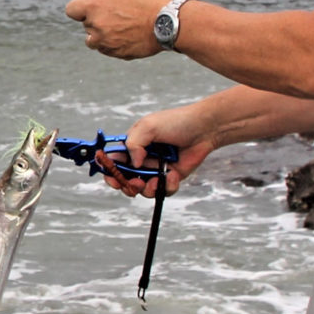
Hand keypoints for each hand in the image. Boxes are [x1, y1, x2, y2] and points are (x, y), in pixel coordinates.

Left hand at [64, 0, 171, 59]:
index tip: (88, 8)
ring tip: (124, 27)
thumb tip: (82, 2)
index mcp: (94, 7)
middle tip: (119, 14)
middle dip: (96, 20)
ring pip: (94, 41)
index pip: (71, 10)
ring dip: (102, 35)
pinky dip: (115, 44)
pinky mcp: (117, 54)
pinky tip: (130, 36)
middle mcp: (96, 26)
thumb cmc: (146, 2)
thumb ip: (99, 0)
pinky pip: (108, 50)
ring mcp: (106, 43)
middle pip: (86, 25)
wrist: (168, 21)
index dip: (79, 8)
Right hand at [95, 109, 217, 197]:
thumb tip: (133, 164)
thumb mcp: (148, 126)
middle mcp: (142, 159)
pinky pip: (163, 191)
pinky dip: (166, 186)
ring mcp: (155, 170)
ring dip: (146, 189)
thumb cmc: (176, 123)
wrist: (204, 130)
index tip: (112, 178)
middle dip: (127, 185)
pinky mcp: (170, 178)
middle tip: (135, 184)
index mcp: (132, 145)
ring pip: (143, 189)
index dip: (110, 171)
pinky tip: (173, 174)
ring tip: (155, 181)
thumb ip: (133, 143)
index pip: (114, 161)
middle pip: (125, 179)